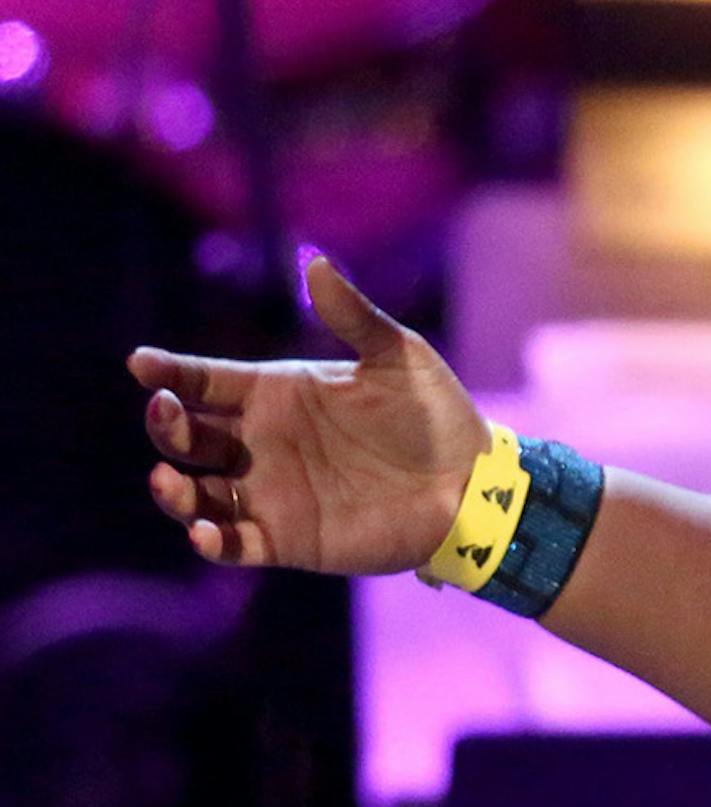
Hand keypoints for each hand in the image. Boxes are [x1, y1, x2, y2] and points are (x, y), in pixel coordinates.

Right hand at [128, 256, 490, 574]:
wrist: (471, 483)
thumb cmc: (434, 414)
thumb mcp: (399, 356)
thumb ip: (354, 316)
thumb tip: (314, 264)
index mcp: (278, 393)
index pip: (206, 381)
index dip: (169, 372)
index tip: (143, 364)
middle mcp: (262, 443)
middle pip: (187, 436)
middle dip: (165, 425)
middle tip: (164, 411)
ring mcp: (270, 493)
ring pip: (196, 494)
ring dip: (174, 490)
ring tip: (169, 480)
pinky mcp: (287, 538)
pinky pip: (233, 543)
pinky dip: (211, 541)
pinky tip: (206, 532)